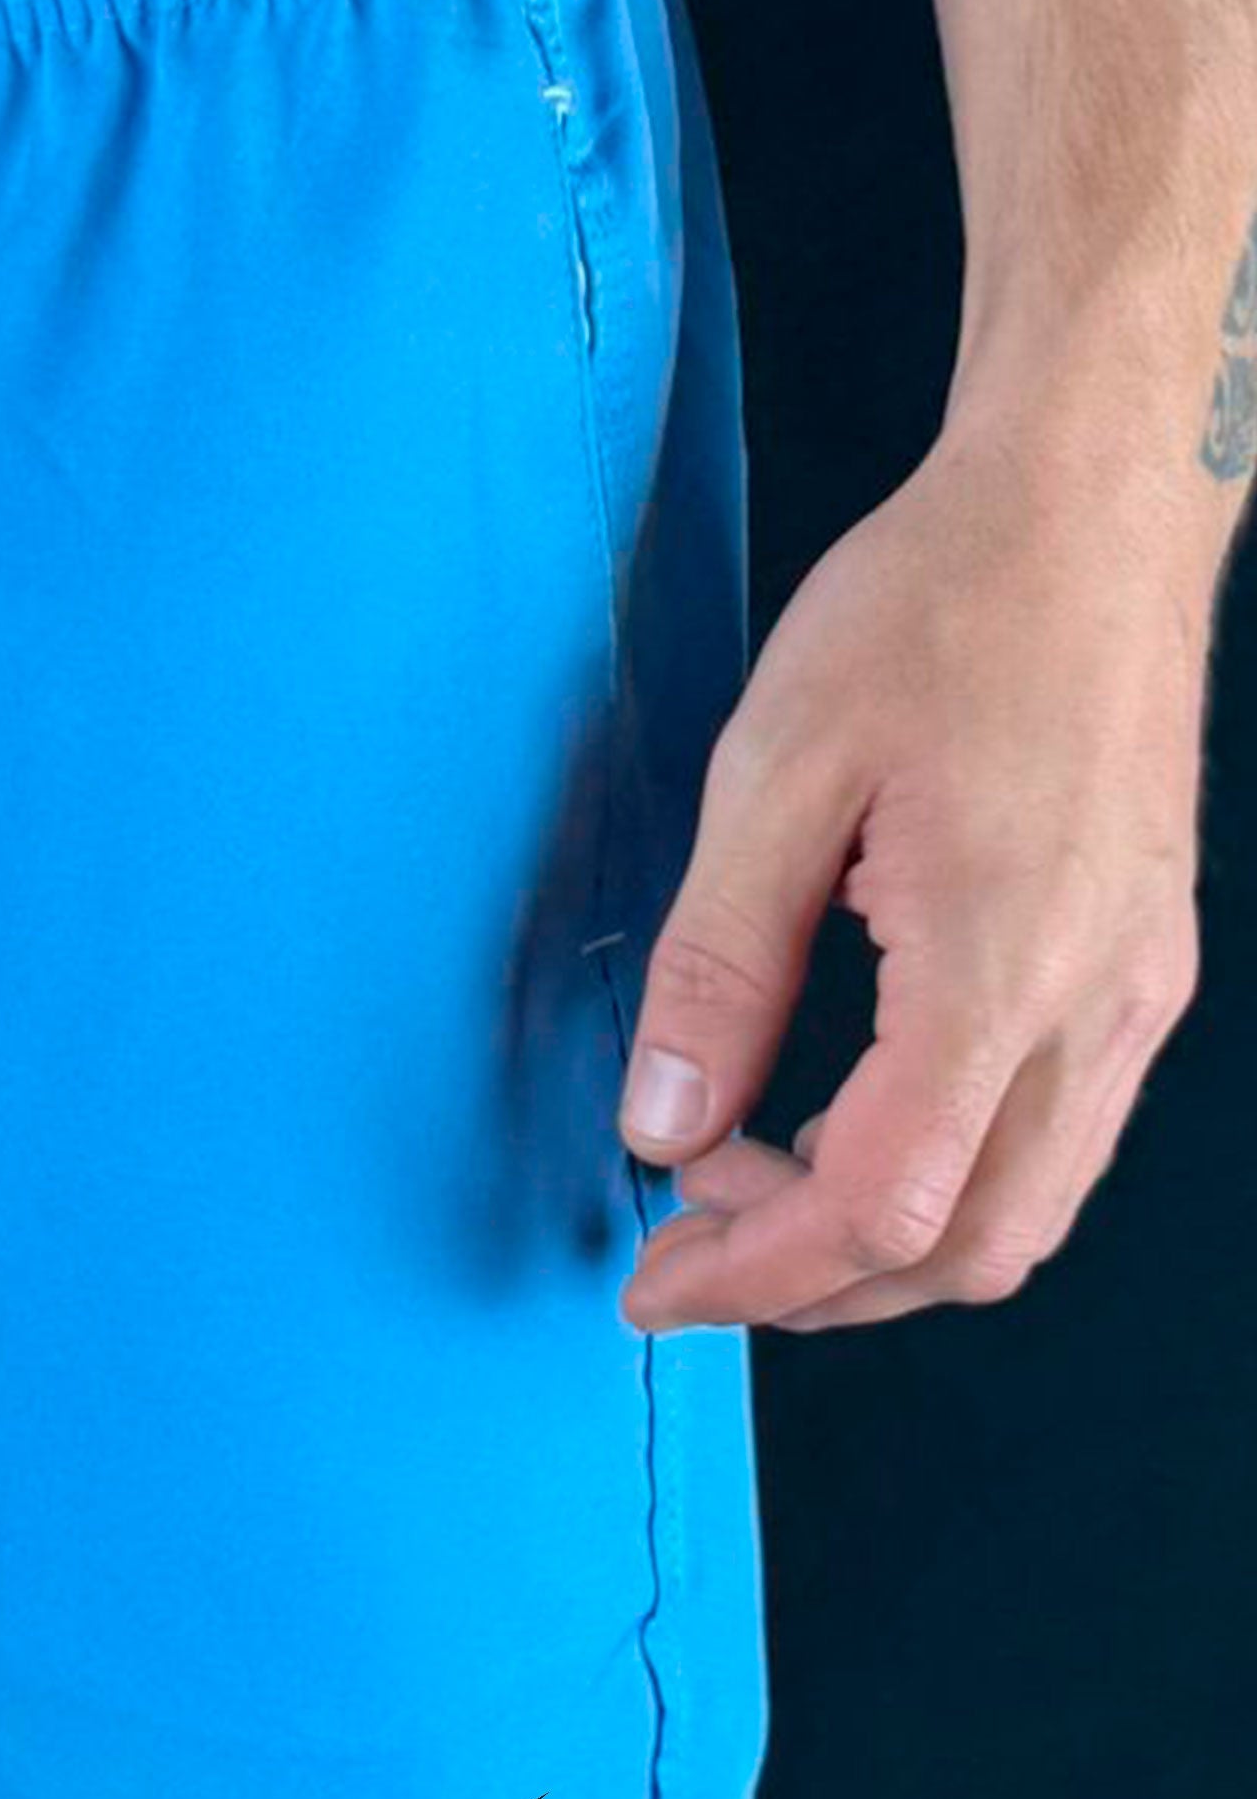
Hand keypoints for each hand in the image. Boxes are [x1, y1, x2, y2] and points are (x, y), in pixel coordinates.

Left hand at [613, 426, 1205, 1333]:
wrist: (1091, 513)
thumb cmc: (940, 608)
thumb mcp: (775, 773)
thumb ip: (720, 967)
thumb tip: (663, 1124)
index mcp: (999, 966)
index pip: (880, 1210)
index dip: (755, 1274)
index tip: (656, 1281)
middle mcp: (1096, 1005)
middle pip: (968, 1250)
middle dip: (817, 1285)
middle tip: (689, 1245)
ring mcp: (1136, 992)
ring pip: (1024, 1212)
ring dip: (884, 1243)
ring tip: (751, 1187)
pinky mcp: (1143, 966)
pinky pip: (1057, 1138)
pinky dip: (946, 1175)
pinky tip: (846, 1120)